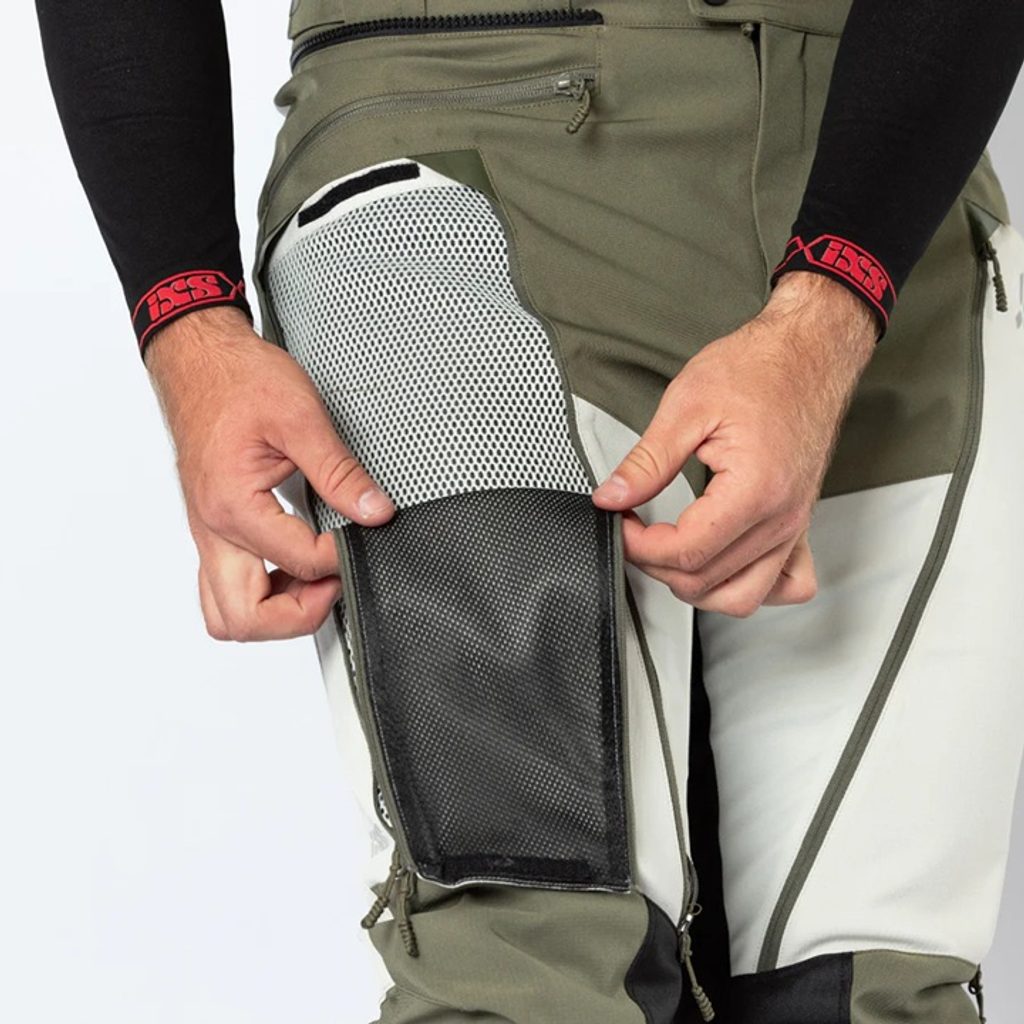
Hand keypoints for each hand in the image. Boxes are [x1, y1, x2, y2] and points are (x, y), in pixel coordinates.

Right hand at [145, 307, 393, 640]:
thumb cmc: (239, 381)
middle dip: (298, 615)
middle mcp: (213, 530)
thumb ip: (340, 472)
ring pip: (226, 613)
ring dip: (273, 613)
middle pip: (243, 619)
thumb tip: (374, 511)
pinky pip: (224, 588)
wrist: (199, 360)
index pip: (298, 562)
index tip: (363, 532)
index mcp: (233, 505)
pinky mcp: (212, 530)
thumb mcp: (301, 417)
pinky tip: (291, 568)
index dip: (341, 557)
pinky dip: (259, 594)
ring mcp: (208, 534)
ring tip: (314, 581)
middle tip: (334, 584)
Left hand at [592, 272, 876, 616]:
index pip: (686, 552)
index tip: (621, 520)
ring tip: (668, 549)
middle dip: (657, 563)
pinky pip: (785, 584)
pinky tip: (721, 562)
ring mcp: (795, 526)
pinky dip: (749, 586)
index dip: (639, 546)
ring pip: (742, 597)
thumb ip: (646, 461)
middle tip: (635, 528)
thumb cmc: (759, 369)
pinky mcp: (799, 524)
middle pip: (707, 581)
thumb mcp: (686, 405)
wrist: (808, 353)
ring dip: (695, 585)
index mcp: (755, 490)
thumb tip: (611, 496)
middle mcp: (782, 518)